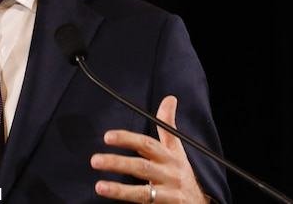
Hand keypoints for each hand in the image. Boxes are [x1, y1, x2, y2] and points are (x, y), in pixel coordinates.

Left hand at [90, 96, 206, 202]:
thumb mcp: (177, 149)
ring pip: (143, 192)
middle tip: (95, 160)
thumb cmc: (180, 172)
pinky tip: (112, 200)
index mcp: (169, 156)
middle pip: (142, 167)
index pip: (147, 144)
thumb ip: (167, 126)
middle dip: (118, 163)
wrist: (197, 202)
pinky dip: (129, 202)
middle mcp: (170, 174)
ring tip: (99, 186)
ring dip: (120, 190)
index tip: (107, 136)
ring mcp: (169, 194)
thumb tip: (170, 98)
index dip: (127, 139)